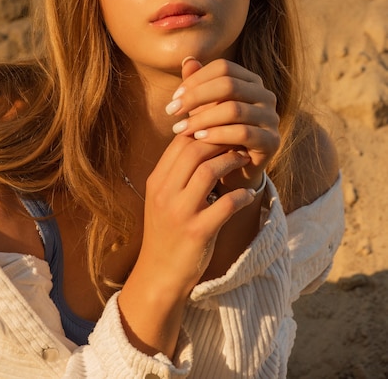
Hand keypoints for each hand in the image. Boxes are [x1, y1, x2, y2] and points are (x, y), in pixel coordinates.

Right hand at [140, 136, 253, 295]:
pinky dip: (241, 195)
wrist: (159, 275)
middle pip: (194, 150)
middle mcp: (165, 193)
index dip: (204, 129)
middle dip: (221, 140)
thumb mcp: (162, 199)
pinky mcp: (198, 232)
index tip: (222, 129)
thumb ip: (176, 173)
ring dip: (232, 161)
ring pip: (209, 171)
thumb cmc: (166, 233)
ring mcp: (180, 212)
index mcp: (156, 181)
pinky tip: (248, 194)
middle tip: (238, 141)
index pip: (179, 142)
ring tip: (245, 159)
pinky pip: (226, 204)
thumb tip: (200, 142)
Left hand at [165, 57, 279, 190]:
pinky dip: (217, 135)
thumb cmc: (216, 133)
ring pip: (234, 110)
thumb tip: (187, 59)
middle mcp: (266, 95)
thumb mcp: (204, 107)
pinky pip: (243, 133)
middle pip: (229, 85)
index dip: (196, 80)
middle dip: (195, 97)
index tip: (174, 98)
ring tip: (181, 129)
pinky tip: (199, 139)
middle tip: (172, 112)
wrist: (233, 170)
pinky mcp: (272, 141)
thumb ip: (198, 84)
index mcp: (251, 81)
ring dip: (202, 119)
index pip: (223, 67)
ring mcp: (271, 118)